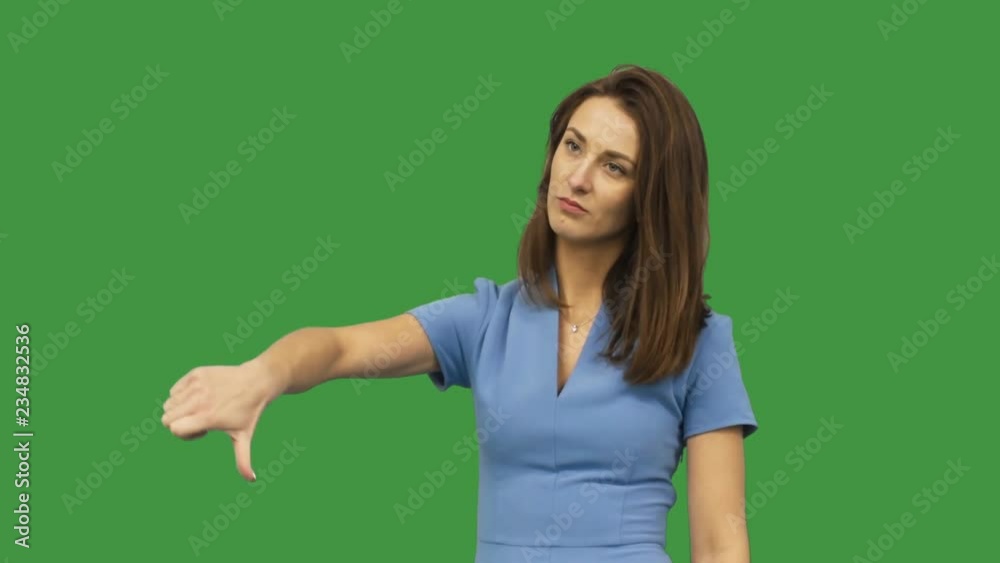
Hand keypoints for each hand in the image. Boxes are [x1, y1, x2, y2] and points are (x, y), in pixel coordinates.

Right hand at [162, 359, 285, 481]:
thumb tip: (252, 480)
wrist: (257, 381)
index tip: (204, 430)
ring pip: (169, 403)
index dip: (185, 434)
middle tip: (202, 419)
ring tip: (202, 406)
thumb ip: (243, 461)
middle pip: (167, 418)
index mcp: (207, 417)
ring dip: (180, 409)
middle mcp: (199, 399)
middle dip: (179, 423)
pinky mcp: (196, 373)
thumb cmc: (249, 412)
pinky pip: (174, 389)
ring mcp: (197, 385)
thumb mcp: (245, 436)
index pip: (174, 429)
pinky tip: (201, 395)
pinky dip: (181, 395)